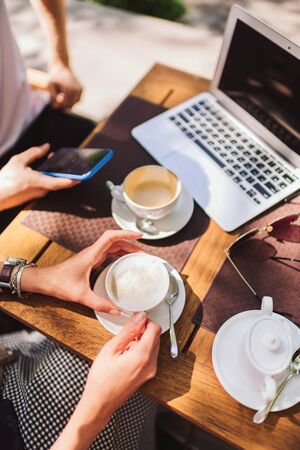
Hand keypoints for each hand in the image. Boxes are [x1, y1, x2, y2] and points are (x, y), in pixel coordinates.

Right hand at [0, 144, 77, 210]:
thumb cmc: (5, 180)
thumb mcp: (18, 161)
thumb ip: (33, 153)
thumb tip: (45, 147)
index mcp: (39, 182)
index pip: (60, 182)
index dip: (73, 180)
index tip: (82, 177)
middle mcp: (41, 190)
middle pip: (59, 181)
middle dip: (66, 172)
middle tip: (72, 162)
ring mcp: (39, 193)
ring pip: (53, 183)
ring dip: (56, 173)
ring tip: (55, 160)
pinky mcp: (35, 195)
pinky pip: (46, 185)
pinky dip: (49, 177)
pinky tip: (45, 168)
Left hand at [22, 230, 142, 313]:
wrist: (44, 281)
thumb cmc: (58, 283)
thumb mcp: (80, 295)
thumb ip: (99, 303)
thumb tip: (116, 310)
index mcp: (91, 254)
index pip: (111, 237)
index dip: (125, 234)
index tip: (138, 235)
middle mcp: (92, 252)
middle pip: (115, 241)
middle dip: (130, 244)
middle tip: (143, 253)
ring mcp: (91, 256)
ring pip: (112, 246)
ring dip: (125, 248)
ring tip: (137, 256)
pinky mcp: (90, 261)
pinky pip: (107, 253)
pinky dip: (118, 254)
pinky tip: (123, 262)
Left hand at [48, 63, 81, 108]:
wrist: (61, 66)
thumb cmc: (54, 77)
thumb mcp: (50, 86)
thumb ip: (53, 97)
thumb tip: (57, 106)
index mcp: (70, 89)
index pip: (65, 104)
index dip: (59, 105)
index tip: (53, 103)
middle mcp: (77, 90)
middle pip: (70, 105)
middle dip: (63, 104)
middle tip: (56, 99)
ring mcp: (80, 90)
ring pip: (74, 103)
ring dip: (67, 102)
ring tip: (61, 96)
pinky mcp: (82, 89)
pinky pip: (78, 100)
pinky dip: (72, 100)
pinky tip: (66, 95)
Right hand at [51, 313, 160, 449]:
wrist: (99, 403)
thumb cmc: (101, 380)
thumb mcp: (111, 349)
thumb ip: (128, 331)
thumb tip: (139, 317)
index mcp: (143, 356)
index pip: (155, 329)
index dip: (145, 321)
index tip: (134, 320)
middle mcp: (151, 364)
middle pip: (156, 337)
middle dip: (143, 331)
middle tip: (126, 334)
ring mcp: (151, 371)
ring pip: (153, 345)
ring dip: (141, 341)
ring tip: (123, 347)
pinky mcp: (148, 375)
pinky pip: (149, 355)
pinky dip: (141, 350)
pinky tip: (126, 355)